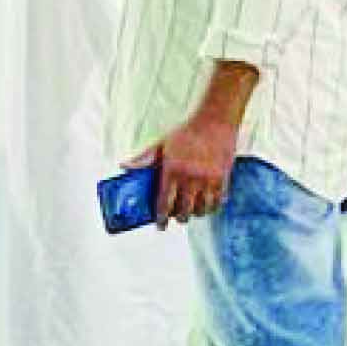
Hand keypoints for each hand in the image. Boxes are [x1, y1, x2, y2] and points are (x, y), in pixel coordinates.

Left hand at [131, 111, 236, 226]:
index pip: (164, 203)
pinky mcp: (223, 177)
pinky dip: (212, 207)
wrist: (216, 120)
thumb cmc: (186, 132)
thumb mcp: (162, 144)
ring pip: (202, 209)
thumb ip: (144, 159)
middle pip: (184, 211)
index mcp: (172, 170)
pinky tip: (208, 205)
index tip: (160, 226)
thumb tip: (123, 167)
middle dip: (179, 218)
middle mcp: (190, 177)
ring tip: (192, 211)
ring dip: (196, 214)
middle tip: (177, 217)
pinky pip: (218, 202)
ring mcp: (208, 179)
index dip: (161, 218)